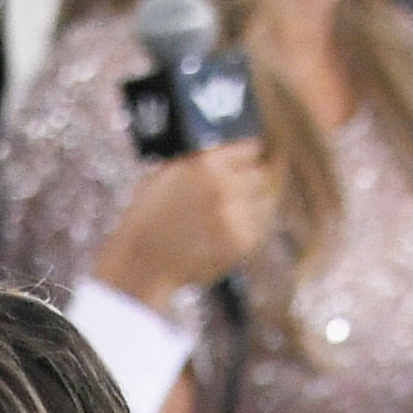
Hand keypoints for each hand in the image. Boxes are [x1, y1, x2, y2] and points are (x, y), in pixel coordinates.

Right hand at [90, 140, 278, 304]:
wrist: (143, 265)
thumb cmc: (149, 218)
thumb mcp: (170, 172)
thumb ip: (203, 160)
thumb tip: (230, 150)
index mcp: (208, 163)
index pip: (251, 147)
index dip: (254, 151)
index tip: (255, 155)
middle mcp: (226, 187)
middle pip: (264, 173)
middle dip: (260, 174)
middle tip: (261, 174)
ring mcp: (236, 217)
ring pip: (269, 199)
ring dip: (263, 198)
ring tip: (254, 199)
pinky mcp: (241, 244)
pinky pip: (261, 226)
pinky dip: (257, 222)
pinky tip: (245, 221)